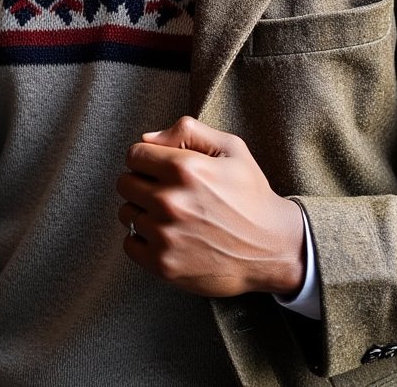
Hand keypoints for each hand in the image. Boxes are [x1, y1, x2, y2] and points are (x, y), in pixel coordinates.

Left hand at [117, 115, 304, 296]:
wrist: (272, 247)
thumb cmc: (251, 195)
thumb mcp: (230, 148)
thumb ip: (187, 131)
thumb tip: (146, 138)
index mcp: (185, 168)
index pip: (134, 154)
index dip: (146, 158)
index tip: (159, 167)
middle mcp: (171, 201)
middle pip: (125, 183)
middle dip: (141, 182)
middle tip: (164, 191)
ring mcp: (166, 235)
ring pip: (126, 213)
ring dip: (142, 211)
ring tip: (169, 215)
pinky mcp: (164, 265)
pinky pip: (129, 244)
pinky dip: (142, 239)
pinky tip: (166, 235)